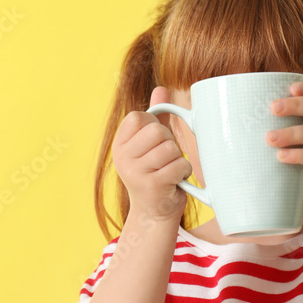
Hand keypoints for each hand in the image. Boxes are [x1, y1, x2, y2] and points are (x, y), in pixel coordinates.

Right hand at [112, 86, 191, 223]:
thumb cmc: (155, 174)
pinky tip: (175, 181)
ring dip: (177, 160)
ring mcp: (135, 172)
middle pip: (157, 131)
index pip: (138, 117)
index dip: (153, 126)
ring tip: (170, 171)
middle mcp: (122, 158)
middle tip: (165, 160)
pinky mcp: (152, 185)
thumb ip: (156, 117)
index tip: (154, 143)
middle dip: (169, 144)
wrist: (154, 213)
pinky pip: (179, 165)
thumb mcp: (151, 145)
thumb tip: (161, 89)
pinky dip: (183, 172)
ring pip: (170, 148)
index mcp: (119, 145)